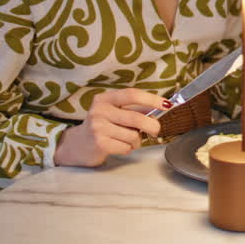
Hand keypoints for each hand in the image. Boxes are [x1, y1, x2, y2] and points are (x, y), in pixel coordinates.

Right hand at [53, 88, 167, 167]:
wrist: (77, 145)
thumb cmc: (102, 127)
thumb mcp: (115, 112)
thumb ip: (135, 109)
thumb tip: (161, 106)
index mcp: (105, 99)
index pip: (132, 94)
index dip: (152, 99)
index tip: (167, 105)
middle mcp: (99, 111)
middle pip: (136, 117)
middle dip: (152, 126)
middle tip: (155, 130)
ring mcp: (97, 127)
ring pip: (133, 135)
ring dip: (136, 141)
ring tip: (125, 139)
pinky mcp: (99, 143)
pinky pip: (126, 147)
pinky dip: (127, 149)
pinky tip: (117, 146)